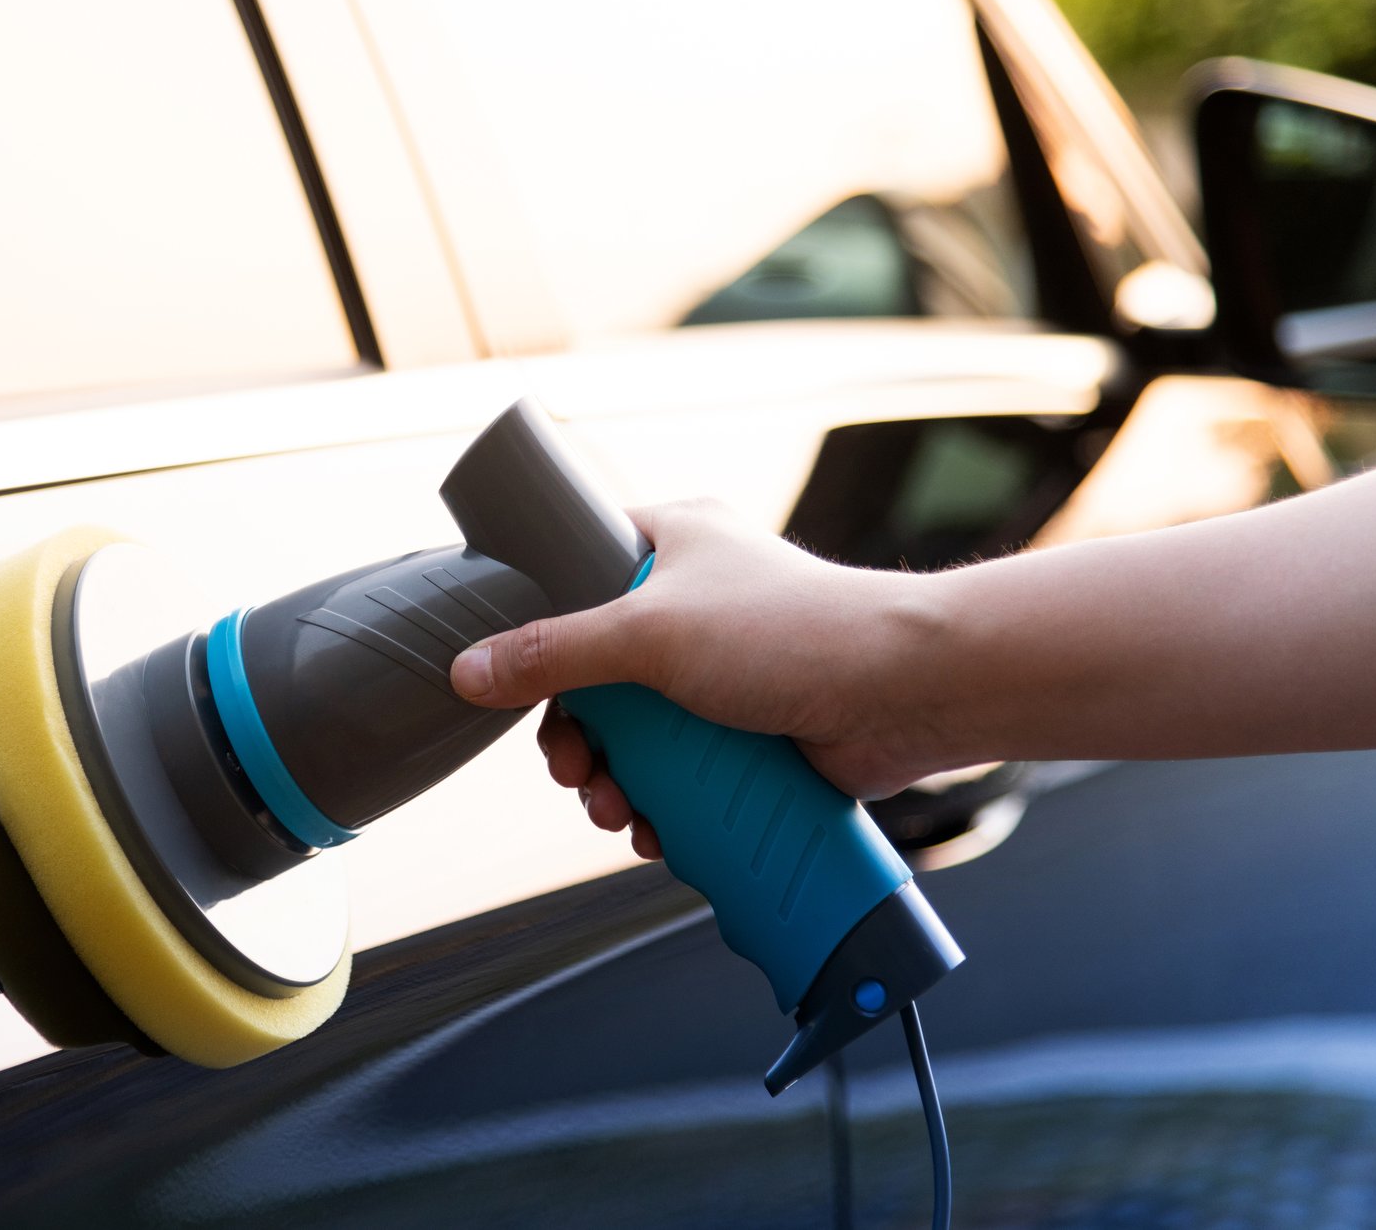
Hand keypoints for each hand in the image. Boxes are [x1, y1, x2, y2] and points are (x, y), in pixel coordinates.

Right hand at [449, 500, 954, 853]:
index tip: (521, 684)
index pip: (574, 575)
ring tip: (617, 811)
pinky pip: (683, 775)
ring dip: (613, 782)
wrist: (909, 692)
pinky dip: (662, 806)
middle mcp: (693, 605)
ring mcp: (722, 674)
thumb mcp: (649, 633)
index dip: (540, 632)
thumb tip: (467, 672)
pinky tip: (656, 831)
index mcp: (669, 545)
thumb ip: (554, 653)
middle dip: (577, 738)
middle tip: (575, 770)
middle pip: (596, 677)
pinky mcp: (750, 733)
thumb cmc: (796, 632)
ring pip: (636, 736)